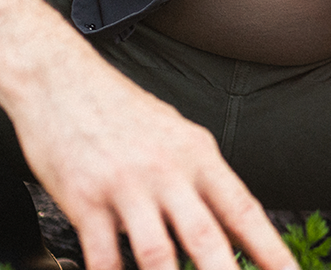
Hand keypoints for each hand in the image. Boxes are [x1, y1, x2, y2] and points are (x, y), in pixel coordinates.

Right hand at [9, 62, 292, 269]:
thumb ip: (203, 179)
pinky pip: (103, 256)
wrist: (59, 77)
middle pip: (207, 239)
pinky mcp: (83, 199)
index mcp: (198, 154)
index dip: (271, 250)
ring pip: (157, 254)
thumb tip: (233, 223)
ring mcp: (126, 186)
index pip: (243, 211)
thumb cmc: (119, 107)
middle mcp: (168, 171)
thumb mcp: (177, 133)